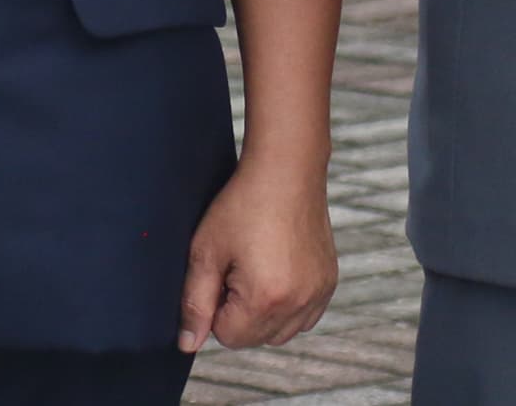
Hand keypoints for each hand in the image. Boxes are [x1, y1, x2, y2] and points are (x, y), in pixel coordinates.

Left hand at [177, 159, 334, 352]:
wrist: (286, 172)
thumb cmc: (240, 206)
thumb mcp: (206, 251)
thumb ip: (194, 302)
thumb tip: (187, 344)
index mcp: (266, 298)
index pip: (229, 337)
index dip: (214, 308)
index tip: (219, 273)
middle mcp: (299, 304)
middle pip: (256, 339)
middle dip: (238, 313)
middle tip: (235, 267)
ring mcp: (319, 295)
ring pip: (281, 332)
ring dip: (263, 313)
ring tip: (254, 267)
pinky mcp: (329, 284)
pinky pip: (304, 317)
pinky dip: (286, 305)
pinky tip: (275, 270)